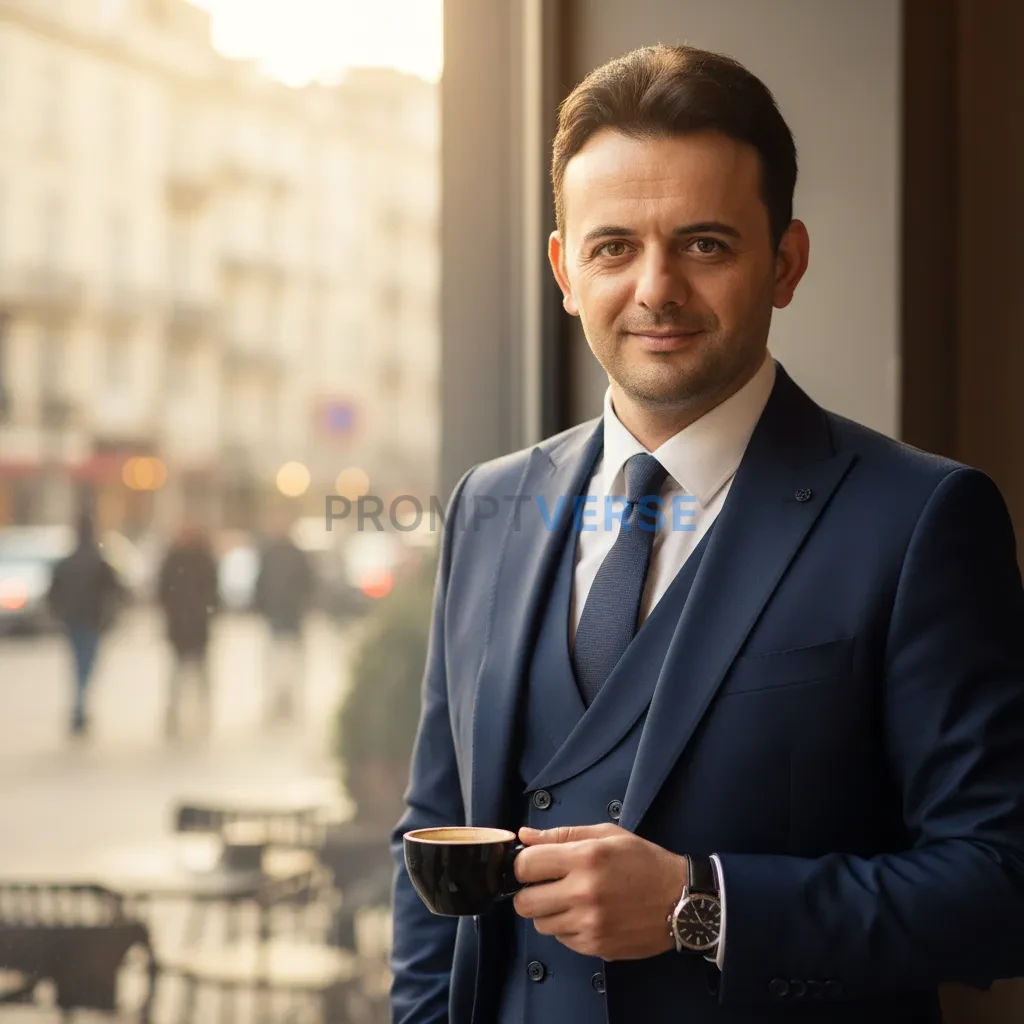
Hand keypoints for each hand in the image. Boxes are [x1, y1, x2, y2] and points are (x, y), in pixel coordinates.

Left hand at [512, 823, 686, 960]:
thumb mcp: (606, 835)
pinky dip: (567, 928)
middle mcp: (583, 893)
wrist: (681, 900)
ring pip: (540, 925)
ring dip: (548, 912)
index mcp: (584, 858)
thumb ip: (562, 834)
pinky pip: (562, 940)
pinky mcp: (596, 947)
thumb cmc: (644, 861)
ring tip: (570, 900)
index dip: (523, 864)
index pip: (525, 866)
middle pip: (524, 903)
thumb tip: (524, 836)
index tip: (532, 865)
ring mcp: (589, 925)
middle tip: (546, 885)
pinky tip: (586, 915)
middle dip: (529, 892)